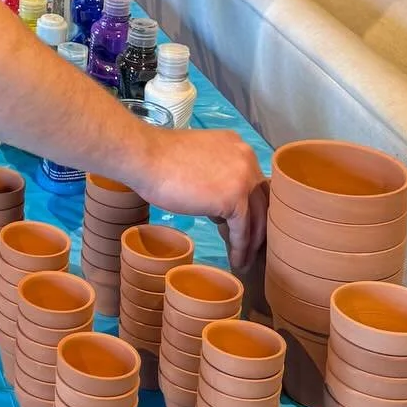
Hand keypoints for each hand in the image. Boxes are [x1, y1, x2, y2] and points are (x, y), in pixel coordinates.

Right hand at [133, 128, 267, 271]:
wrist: (145, 158)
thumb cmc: (160, 160)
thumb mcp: (199, 163)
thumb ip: (216, 177)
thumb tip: (221, 207)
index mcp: (237, 146)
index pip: (253, 181)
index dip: (250, 205)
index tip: (241, 225)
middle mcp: (246, 158)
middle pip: (261, 199)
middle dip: (256, 226)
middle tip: (248, 247)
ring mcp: (243, 177)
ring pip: (256, 217)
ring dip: (251, 243)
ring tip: (244, 261)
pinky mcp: (234, 198)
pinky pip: (243, 229)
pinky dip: (240, 248)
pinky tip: (235, 260)